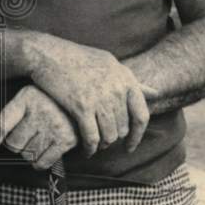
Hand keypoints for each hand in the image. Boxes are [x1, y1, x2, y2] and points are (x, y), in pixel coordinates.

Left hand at [0, 85, 76, 169]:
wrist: (81, 97)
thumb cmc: (49, 100)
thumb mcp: (27, 99)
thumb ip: (6, 115)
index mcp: (26, 98)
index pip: (2, 125)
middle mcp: (39, 112)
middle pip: (14, 144)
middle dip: (16, 144)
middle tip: (26, 134)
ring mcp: (54, 126)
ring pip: (27, 155)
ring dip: (29, 152)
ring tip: (39, 138)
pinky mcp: (66, 140)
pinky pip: (42, 163)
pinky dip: (39, 162)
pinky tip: (44, 150)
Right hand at [27, 35, 149, 156]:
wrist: (48, 53)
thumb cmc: (77, 58)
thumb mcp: (108, 63)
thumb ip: (131, 81)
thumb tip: (156, 93)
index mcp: (125, 78)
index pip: (141, 115)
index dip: (138, 135)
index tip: (130, 146)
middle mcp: (116, 89)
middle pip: (123, 128)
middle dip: (114, 138)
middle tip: (103, 140)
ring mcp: (100, 98)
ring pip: (109, 136)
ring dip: (102, 144)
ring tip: (95, 145)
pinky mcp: (81, 107)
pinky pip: (92, 137)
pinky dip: (90, 148)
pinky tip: (86, 150)